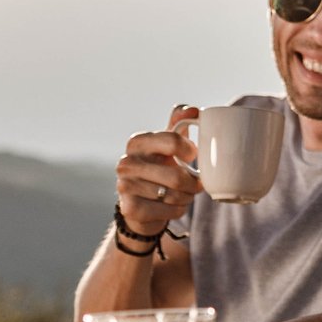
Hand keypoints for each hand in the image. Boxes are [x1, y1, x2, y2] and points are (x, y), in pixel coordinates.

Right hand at [115, 105, 204, 236]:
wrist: (140, 203)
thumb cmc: (159, 166)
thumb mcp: (167, 143)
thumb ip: (179, 122)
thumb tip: (193, 110)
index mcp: (137, 142)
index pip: (173, 140)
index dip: (189, 151)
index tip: (192, 156)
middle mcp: (126, 163)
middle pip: (177, 176)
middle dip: (194, 184)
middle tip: (197, 184)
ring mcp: (125, 186)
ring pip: (175, 195)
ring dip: (187, 197)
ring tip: (183, 194)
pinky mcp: (130, 208)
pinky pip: (170, 211)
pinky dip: (179, 210)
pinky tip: (172, 206)